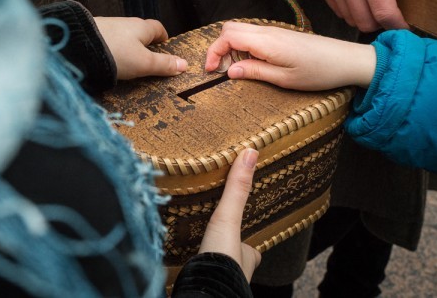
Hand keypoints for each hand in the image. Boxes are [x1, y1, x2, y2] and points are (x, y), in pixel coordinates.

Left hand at [94, 17, 186, 79]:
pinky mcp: (91, 33)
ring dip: (127, 46)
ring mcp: (107, 26)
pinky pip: (108, 40)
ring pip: (122, 36)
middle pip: (139, 31)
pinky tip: (108, 59)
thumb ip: (164, 64)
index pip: (157, 28)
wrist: (78, 46)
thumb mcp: (144, 63)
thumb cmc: (116, 53)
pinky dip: (111, 48)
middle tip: (146, 58)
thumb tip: (184, 64)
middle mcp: (125, 23)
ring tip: (126, 62)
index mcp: (141, 27)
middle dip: (144, 43)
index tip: (164, 47)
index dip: (163, 37)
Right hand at [199, 148, 260, 281]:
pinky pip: (200, 273)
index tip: (240, 228)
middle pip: (234, 254)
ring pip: (217, 264)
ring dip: (210, 256)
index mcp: (248, 256)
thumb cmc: (223, 260)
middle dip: (226, 245)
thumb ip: (237, 189)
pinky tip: (184, 262)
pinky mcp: (200, 284)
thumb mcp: (229, 218)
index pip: (252, 246)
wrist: (204, 291)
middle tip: (214, 235)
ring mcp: (220, 279)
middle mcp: (237, 271)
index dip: (247, 237)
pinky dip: (194, 267)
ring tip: (197, 245)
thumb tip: (251, 152)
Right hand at [205, 21, 375, 89]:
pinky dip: (243, 46)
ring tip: (237, 69)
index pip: (228, 36)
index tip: (211, 70)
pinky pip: (253, 35)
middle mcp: (268, 31)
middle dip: (219, 48)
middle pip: (230, 28)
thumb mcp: (284, 79)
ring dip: (231, 48)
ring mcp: (274, 31)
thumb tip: (229, 71)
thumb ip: (255, 72)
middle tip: (221, 70)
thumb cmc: (319, 72)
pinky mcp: (280, 34)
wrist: (347, 60)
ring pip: (240, 30)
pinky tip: (252, 63)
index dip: (213, 52)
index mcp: (267, 41)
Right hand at [305, 0, 436, 31]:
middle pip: (365, 20)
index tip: (404, 26)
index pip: (383, 10)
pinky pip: (338, 10)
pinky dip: (350, 11)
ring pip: (350, 18)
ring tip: (374, 7)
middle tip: (390, 16)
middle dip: (380, 24)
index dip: (396, 24)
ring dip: (365, 18)